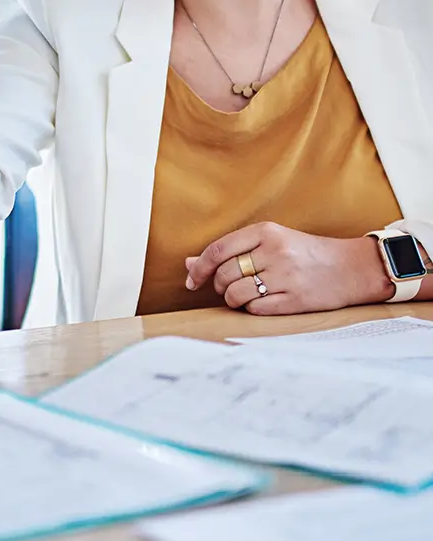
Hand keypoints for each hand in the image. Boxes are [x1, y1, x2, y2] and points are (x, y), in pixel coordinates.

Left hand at [184, 221, 393, 314]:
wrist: (353, 268)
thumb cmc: (304, 253)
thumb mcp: (269, 242)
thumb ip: (230, 251)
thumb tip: (187, 264)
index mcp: (266, 232)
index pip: (217, 250)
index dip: (198, 268)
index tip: (191, 281)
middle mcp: (275, 252)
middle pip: (224, 274)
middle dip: (218, 285)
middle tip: (228, 286)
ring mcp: (287, 276)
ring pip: (236, 293)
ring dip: (232, 299)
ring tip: (244, 295)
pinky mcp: (296, 300)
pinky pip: (255, 309)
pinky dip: (251, 309)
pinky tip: (261, 302)